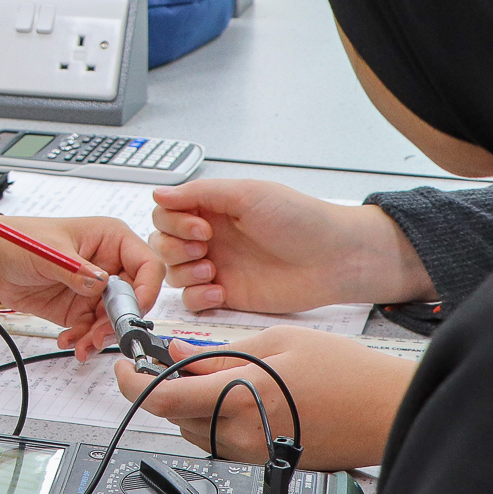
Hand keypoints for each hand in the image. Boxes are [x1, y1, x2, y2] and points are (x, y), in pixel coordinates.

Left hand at [0, 217, 162, 358]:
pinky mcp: (80, 309)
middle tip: (100, 334)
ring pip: (114, 320)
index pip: (148, 266)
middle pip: (134, 299)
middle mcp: (109, 264)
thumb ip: (76, 270)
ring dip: (100, 336)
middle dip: (119, 321)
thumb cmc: (19, 240)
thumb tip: (102, 283)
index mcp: (111, 239)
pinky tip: (69, 341)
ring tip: (82, 344)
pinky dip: (83, 340)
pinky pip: (92, 330)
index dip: (146, 291)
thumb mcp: (49, 251)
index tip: (133, 312)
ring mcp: (96, 289)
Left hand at [111, 326, 414, 469]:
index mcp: (239, 399)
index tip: (124, 367)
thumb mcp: (277, 342)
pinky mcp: (266, 462)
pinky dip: (216, 417)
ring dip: (190, 404)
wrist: (388, 411)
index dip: (131, 384)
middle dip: (163, 389)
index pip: (162, 400)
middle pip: (174, 417)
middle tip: (168, 360)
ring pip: (196, 430)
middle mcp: (240, 435)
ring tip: (213, 372)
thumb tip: (177, 351)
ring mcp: (253, 454)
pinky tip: (239, 393)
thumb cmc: (347, 373)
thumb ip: (220, 351)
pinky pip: (222, 441)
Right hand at [151, 179, 434, 312]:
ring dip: (184, 271)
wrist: (333, 258)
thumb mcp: (247, 194)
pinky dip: (197, 297)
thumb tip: (159, 194)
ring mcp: (217, 266)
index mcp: (213, 208)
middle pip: (163, 243)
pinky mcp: (227, 294)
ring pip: (173, 271)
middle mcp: (211, 236)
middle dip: (176, 247)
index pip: (167, 213)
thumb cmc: (299, 219)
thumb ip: (199, 194)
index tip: (201, 227)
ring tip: (212, 271)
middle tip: (206, 247)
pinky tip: (219, 290)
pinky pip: (192, 300)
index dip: (174, 222)